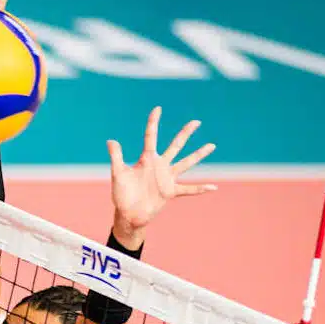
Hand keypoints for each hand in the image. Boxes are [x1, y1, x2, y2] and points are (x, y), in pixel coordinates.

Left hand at [106, 107, 216, 248]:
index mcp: (146, 159)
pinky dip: (200, 189)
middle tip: (196, 122)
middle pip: (175, 145)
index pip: (151, 137)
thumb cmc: (121, 194)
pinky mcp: (170, 191)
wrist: (128, 214)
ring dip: (199, 155)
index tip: (158, 109)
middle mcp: (159, 166)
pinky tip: (213, 187)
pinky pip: (188, 189)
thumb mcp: (118, 174)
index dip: (153, 123)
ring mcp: (166, 178)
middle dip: (185, 133)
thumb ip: (116, 157)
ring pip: (186, 163)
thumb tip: (111, 140)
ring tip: (211, 145)